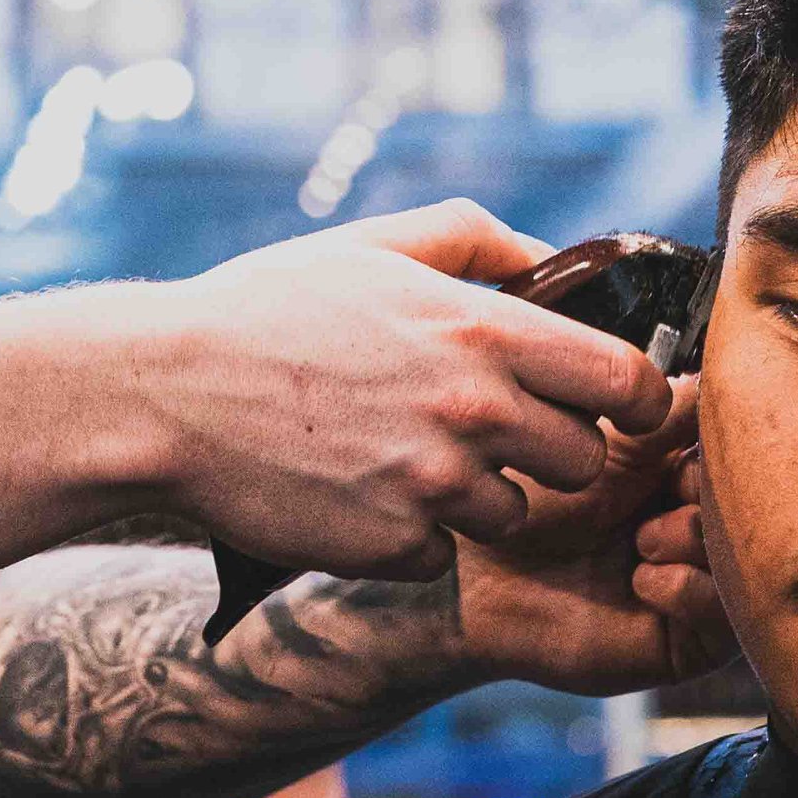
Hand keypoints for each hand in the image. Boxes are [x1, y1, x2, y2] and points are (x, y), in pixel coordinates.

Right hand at [117, 198, 674, 585]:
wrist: (162, 396)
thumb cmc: (264, 311)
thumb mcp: (372, 246)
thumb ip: (476, 240)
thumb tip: (554, 260)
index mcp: (484, 329)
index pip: (627, 382)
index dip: (636, 399)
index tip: (617, 407)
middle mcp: (474, 410)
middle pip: (586, 462)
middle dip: (551, 452)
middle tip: (490, 434)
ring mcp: (435, 485)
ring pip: (517, 515)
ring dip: (478, 497)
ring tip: (406, 459)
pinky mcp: (391, 546)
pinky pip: (440, 556)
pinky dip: (411, 537)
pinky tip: (359, 495)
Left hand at [438, 378, 733, 698]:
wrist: (484, 576)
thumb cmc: (532, 504)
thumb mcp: (608, 439)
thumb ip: (672, 408)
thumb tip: (728, 380)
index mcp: (687, 476)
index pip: (748, 461)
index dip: (731, 450)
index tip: (694, 445)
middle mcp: (700, 530)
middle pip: (758, 509)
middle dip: (718, 494)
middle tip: (673, 488)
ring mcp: (699, 584)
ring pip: (749, 560)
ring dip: (696, 539)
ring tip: (643, 537)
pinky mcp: (688, 640)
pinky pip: (724, 614)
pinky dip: (688, 587)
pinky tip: (641, 578)